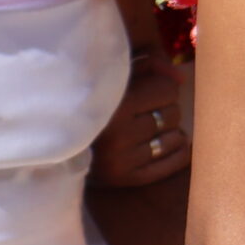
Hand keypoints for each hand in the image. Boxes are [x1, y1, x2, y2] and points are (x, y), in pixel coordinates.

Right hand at [91, 50, 190, 187]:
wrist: (62, 141)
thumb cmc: (98, 101)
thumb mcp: (117, 75)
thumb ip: (151, 65)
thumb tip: (181, 79)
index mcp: (114, 105)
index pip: (168, 89)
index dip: (162, 87)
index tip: (148, 90)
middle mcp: (117, 136)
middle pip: (173, 113)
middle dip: (165, 108)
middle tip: (146, 111)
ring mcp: (121, 160)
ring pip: (176, 137)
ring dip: (170, 130)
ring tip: (150, 128)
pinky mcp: (126, 178)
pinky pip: (176, 161)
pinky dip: (179, 150)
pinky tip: (165, 142)